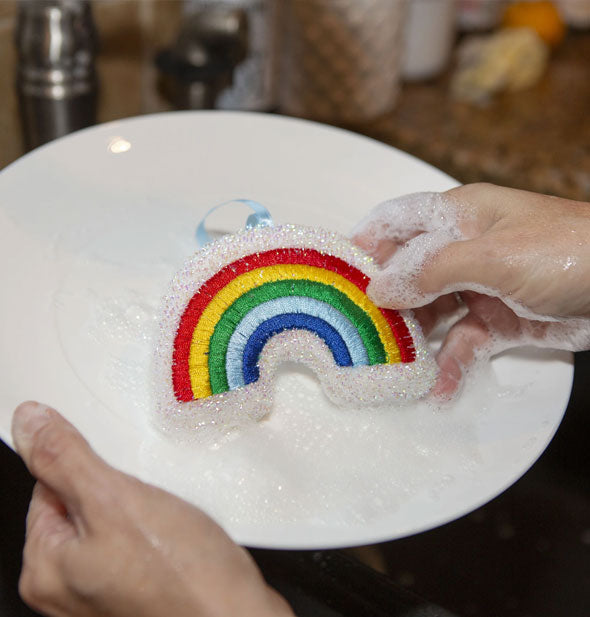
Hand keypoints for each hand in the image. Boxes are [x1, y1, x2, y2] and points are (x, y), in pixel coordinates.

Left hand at [11, 402, 292, 616]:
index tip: (114, 468)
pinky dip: (156, 529)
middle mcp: (67, 589)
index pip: (48, 487)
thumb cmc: (181, 577)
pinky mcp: (138, 593)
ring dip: (141, 507)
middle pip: (82, 506)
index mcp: (46, 568)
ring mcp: (103, 594)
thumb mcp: (113, 499)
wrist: (235, 616)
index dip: (86, 468)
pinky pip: (137, 543)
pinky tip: (177, 534)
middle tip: (146, 498)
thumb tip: (29, 423)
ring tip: (166, 517)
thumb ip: (64, 458)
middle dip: (117, 489)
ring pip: (115, 522)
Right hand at [352, 184, 589, 397]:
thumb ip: (431, 270)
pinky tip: (437, 388)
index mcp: (458, 216)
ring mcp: (478, 287)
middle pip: (406, 273)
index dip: (364, 243)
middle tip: (357, 333)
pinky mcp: (497, 322)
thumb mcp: (492, 255)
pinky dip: (449, 365)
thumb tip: (378, 288)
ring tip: (391, 368)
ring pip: (430, 313)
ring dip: (412, 340)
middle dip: (383, 302)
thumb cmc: (565, 250)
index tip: (336, 275)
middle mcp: (462, 250)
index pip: (396, 221)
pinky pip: (462, 344)